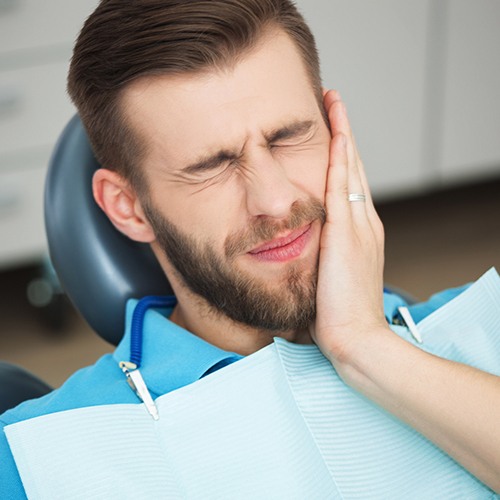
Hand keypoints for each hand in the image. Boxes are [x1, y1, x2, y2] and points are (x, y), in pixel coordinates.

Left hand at [311, 90, 387, 373]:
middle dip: (344, 134)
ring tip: (335, 104)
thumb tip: (300, 254)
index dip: (343, 157)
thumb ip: (320, 260)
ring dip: (343, 134)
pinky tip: (337, 133)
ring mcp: (359, 226)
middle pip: (355, 169)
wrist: (356, 339)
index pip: (351, 186)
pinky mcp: (348, 233)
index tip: (333, 134)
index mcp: (359, 235)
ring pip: (352, 169)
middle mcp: (364, 224)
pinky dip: (341, 157)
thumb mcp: (329, 280)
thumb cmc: (338, 316)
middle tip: (335, 104)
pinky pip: (344, 186)